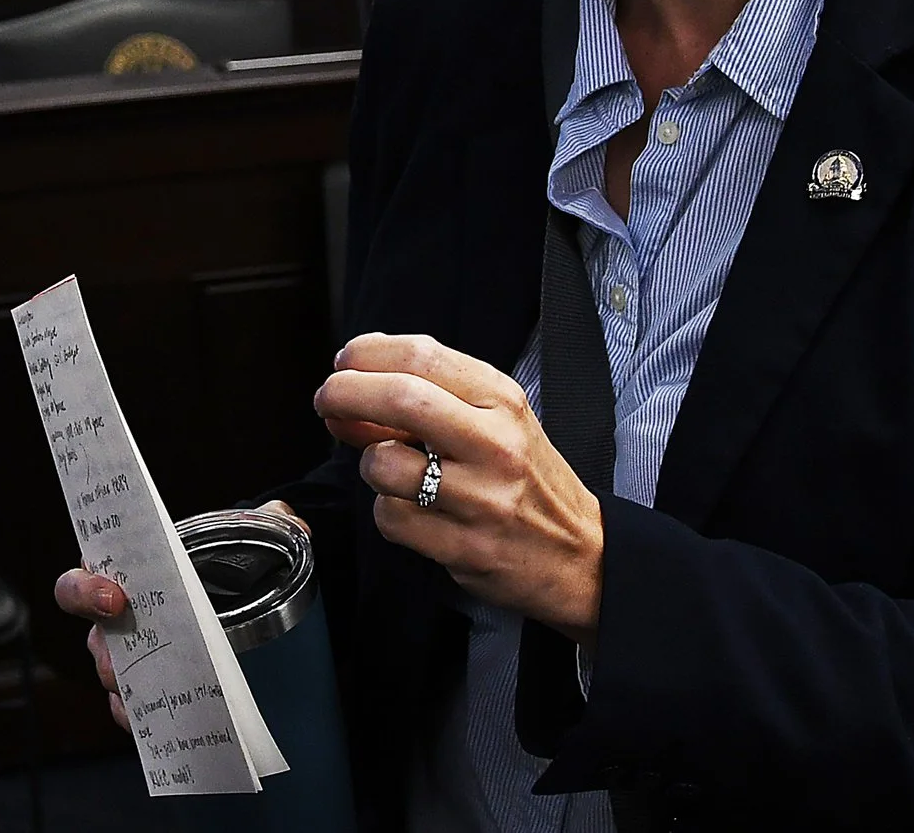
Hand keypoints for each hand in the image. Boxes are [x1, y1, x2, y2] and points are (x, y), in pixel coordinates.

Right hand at [53, 502, 306, 731]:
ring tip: (162, 692)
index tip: (114, 597)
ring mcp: (129, 661)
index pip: (77, 583)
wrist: (236, 605)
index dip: (85, 588)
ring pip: (114, 679)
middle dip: (109, 652)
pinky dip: (144, 719)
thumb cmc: (216, 568)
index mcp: (120, 578)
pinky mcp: (149, 694)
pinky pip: (134, 713)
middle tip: (135, 659)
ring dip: (131, 688)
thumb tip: (287, 518)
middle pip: (95, 641)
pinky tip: (166, 722)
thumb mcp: (241, 540)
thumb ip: (264, 523)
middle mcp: (114, 622)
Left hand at [314, 333, 603, 645]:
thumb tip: (347, 383)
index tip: (343, 362)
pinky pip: (392, 519)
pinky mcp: (467, 547)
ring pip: (385, 464)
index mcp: (502, 401)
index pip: (421, 356)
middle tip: (327, 400)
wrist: (586, 558)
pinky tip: (413, 512)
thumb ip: (428, 395)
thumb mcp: (494, 420)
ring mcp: (483, 499)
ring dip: (369, 464)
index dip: (366, 354)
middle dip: (345, 393)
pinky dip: (387, 512)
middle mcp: (496, 444)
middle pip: (400, 398)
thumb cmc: (526, 479)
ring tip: (391, 470)